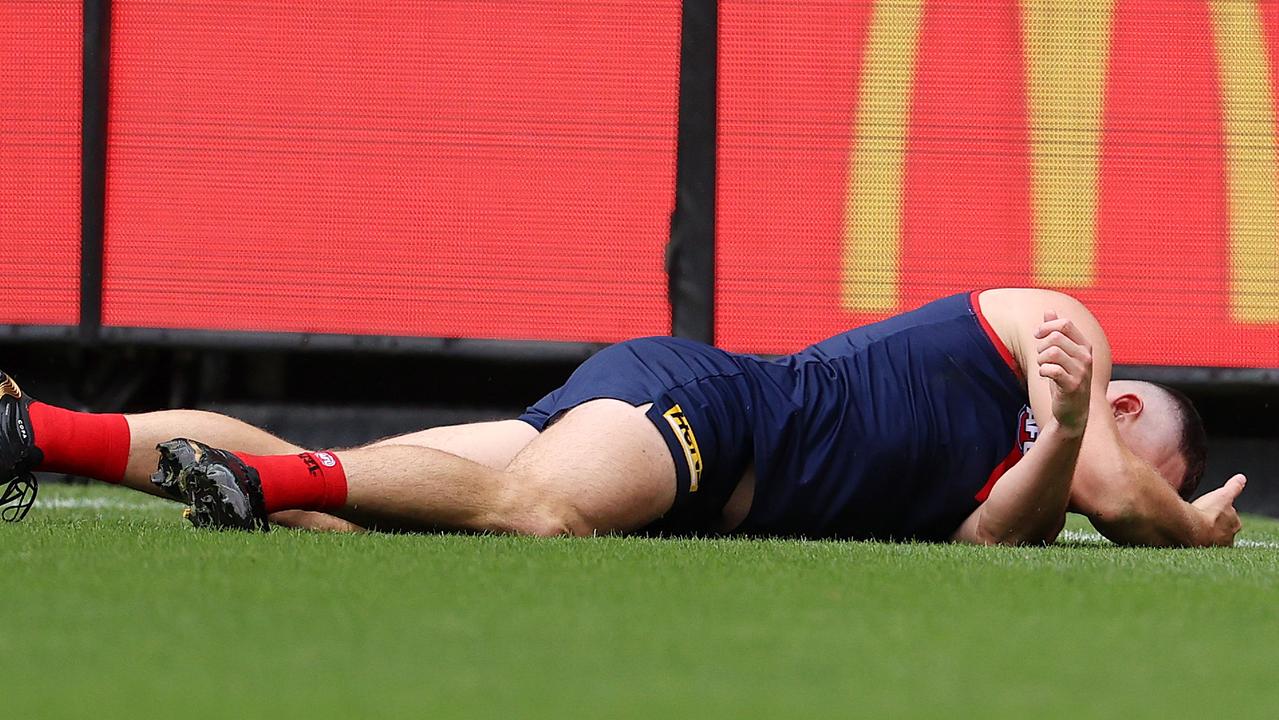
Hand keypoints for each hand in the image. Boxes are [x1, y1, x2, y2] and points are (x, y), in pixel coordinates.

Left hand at [1034, 310, 1092, 434]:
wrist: (1073, 412)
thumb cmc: (1065, 380)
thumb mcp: (1062, 354)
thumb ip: (1056, 332)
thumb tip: (1049, 310)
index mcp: (1084, 345)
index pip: (1066, 323)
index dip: (1047, 326)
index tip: (1037, 335)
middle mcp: (1086, 356)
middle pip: (1056, 337)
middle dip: (1041, 345)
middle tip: (1040, 356)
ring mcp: (1081, 371)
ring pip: (1052, 352)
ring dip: (1040, 359)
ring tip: (1042, 366)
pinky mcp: (1073, 385)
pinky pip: (1052, 370)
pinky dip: (1042, 371)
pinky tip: (1044, 375)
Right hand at [1191, 474, 1245, 546]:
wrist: (1190, 530)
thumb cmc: (1208, 513)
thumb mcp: (1222, 495)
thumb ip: (1233, 488)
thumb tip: (1242, 478)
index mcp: (1234, 524)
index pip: (1231, 519)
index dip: (1223, 514)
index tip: (1216, 511)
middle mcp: (1227, 538)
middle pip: (1223, 531)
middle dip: (1215, 526)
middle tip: (1204, 519)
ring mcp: (1214, 546)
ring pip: (1211, 539)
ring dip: (1204, 533)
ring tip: (1194, 527)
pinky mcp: (1200, 552)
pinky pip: (1197, 544)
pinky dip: (1193, 539)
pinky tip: (1185, 534)